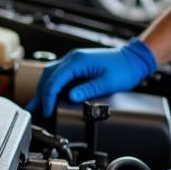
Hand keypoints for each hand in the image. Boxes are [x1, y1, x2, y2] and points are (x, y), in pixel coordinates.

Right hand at [27, 38, 156, 116]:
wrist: (132, 60)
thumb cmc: (123, 69)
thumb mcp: (107, 82)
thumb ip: (88, 90)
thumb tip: (71, 97)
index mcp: (77, 61)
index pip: (55, 80)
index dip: (48, 97)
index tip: (47, 110)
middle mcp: (73, 59)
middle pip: (48, 76)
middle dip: (41, 94)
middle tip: (38, 110)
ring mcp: (74, 61)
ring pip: (52, 74)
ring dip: (45, 90)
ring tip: (39, 105)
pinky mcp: (78, 66)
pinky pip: (60, 75)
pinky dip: (54, 86)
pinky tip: (52, 97)